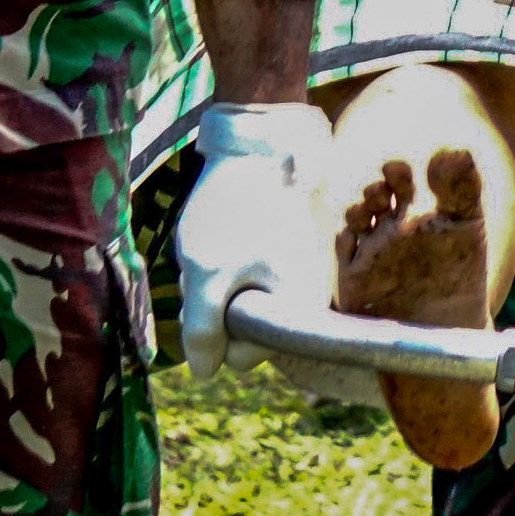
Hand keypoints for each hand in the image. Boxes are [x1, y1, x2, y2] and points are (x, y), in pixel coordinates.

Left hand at [174, 102, 334, 379]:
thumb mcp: (205, 273)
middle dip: (220, 302)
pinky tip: (232, 228)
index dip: (216, 329)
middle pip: (248, 326)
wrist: (263, 141)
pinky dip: (238, 257)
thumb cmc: (235, 210)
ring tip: (221, 239)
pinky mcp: (299, 247)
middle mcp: (311, 295)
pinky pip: (259, 271)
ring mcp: (307, 269)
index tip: (209, 287)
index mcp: (296, 309)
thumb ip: (202, 331)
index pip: (243, 356)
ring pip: (249, 296)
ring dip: (225, 278)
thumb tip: (204, 374)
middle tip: (211, 260)